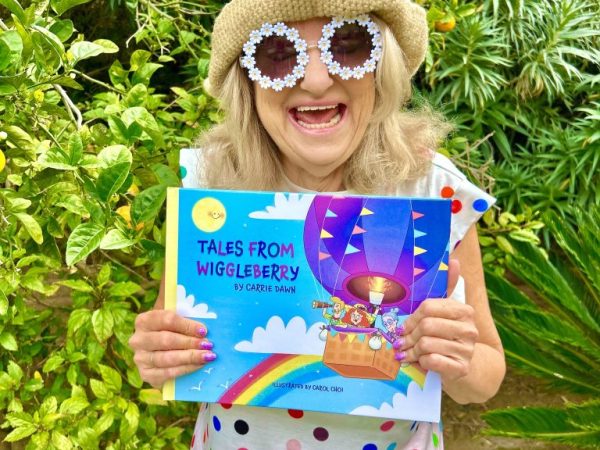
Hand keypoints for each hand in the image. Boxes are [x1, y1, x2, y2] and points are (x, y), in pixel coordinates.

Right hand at [129, 309, 215, 387]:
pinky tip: (199, 365)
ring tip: (207, 355)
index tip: (204, 330)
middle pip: (166, 340)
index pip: (167, 320)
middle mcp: (138, 339)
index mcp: (144, 320)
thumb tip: (204, 326)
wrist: (161, 351)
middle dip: (190, 342)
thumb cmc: (172, 330)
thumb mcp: (177, 319)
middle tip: (208, 344)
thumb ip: (187, 317)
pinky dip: (185, 369)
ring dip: (190, 357)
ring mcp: (140, 358)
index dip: (187, 325)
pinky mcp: (146, 374)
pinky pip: (167, 373)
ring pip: (167, 358)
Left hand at [394, 259, 478, 381]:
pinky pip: (431, 361)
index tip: (403, 326)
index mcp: (464, 311)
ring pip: (426, 344)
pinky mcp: (461, 369)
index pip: (428, 307)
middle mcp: (469, 330)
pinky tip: (420, 362)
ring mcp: (467, 350)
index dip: (411, 318)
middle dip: (409, 336)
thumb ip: (447, 287)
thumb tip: (454, 260)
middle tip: (400, 342)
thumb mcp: (444, 312)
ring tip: (408, 353)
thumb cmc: (445, 335)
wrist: (460, 366)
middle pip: (426, 326)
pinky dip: (421, 362)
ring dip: (412, 350)